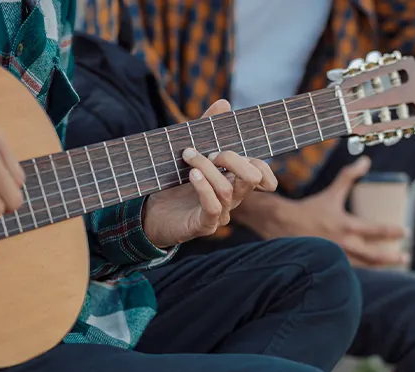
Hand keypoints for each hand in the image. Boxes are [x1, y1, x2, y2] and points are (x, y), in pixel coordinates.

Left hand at [143, 99, 277, 247]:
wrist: (152, 215)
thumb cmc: (174, 184)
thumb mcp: (191, 154)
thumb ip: (207, 130)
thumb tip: (224, 103)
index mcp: (234, 182)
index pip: (262, 175)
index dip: (260, 163)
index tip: (228, 150)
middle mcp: (233, 199)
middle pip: (252, 178)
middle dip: (232, 159)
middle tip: (210, 153)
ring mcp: (221, 213)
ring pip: (228, 190)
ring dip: (207, 168)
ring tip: (188, 156)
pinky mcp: (205, 225)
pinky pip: (213, 207)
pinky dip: (204, 188)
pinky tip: (192, 175)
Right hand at [255, 156, 407, 267]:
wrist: (284, 225)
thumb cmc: (310, 209)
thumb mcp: (332, 192)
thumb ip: (349, 176)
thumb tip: (365, 161)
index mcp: (346, 225)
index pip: (377, 230)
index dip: (394, 231)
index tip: (405, 232)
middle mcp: (343, 244)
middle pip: (375, 255)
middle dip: (393, 257)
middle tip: (406, 256)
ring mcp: (337, 257)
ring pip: (365, 266)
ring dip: (382, 266)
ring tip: (395, 265)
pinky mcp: (330, 264)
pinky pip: (351, 271)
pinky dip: (365, 271)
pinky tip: (373, 271)